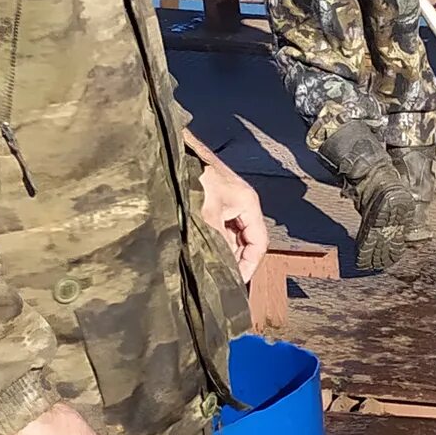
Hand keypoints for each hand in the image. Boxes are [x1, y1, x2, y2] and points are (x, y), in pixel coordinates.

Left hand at [197, 159, 267, 282]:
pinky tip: (204, 250)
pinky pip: (220, 227)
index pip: (259, 243)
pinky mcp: (215, 202)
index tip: (237, 282)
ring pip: (233, 236)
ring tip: (213, 267)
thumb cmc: (196, 177)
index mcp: (249, 204)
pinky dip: (215, 240)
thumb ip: (219, 243)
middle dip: (237, 260)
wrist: (177, 153)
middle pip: (247, 241)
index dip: (249, 265)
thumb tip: (223, 268)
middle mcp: (243, 204)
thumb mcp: (208, 215)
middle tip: (223, 278)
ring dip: (225, 251)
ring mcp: (229, 203)